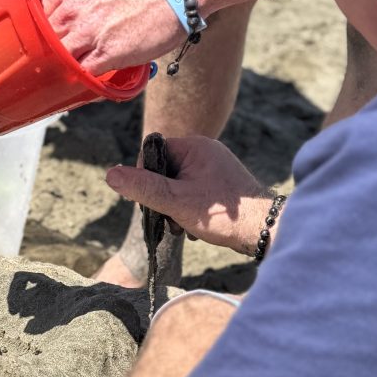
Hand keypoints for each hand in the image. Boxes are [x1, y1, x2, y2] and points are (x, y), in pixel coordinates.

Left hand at [42, 0, 183, 74]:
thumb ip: (78, 0)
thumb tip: (70, 24)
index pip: (37, 17)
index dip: (43, 33)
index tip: (48, 41)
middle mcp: (71, 9)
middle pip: (43, 40)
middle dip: (48, 53)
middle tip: (56, 61)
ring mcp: (86, 33)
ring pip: (58, 59)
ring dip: (63, 68)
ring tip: (68, 73)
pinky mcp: (104, 54)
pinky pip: (81, 73)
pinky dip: (83, 78)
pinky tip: (87, 78)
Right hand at [104, 136, 271, 254]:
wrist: (265, 230)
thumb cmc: (222, 215)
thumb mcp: (176, 201)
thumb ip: (143, 187)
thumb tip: (111, 175)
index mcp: (195, 146)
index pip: (154, 152)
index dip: (146, 177)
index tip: (153, 201)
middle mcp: (206, 151)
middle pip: (165, 169)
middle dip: (162, 196)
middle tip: (171, 217)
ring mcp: (215, 167)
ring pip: (178, 183)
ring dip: (175, 206)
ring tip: (185, 225)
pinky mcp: (221, 183)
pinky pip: (193, 190)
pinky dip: (189, 208)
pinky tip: (196, 226)